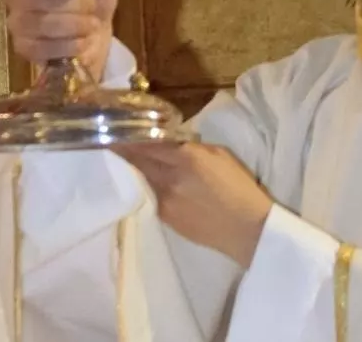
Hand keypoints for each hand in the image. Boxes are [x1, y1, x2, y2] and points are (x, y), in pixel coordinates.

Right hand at [5, 0, 118, 79]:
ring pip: (42, 24)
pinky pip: (42, 48)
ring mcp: (17, 21)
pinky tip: (82, 42)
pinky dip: (70, 46)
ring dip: (76, 25)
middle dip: (74, 4)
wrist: (96, 31)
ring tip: (91, 25)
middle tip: (92, 7)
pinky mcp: (22, 47)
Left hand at [114, 143, 272, 267]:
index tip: (115, 132)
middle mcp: (170, 178)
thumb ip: (192, 146)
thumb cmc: (240, 187)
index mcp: (187, 158)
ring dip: (141, 170)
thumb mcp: (221, 155)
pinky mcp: (165, 217)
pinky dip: (154, 188)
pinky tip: (162, 186)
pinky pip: (153, 196)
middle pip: (138, 162)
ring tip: (138, 162)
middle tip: (115, 143)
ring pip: (145, 179)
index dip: (129, 139)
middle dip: (126, 152)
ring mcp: (164, 200)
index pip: (147, 145)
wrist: (247, 229)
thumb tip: (172, 142)